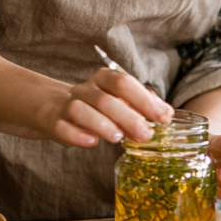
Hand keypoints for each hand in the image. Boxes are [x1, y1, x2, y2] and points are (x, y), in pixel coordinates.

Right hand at [48, 68, 173, 148]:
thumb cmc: (95, 106)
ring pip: (82, 109)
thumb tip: (166, 112)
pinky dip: (78, 135)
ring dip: (103, 124)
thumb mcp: (118, 100)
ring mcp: (68, 104)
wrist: (54, 108)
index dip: (145, 100)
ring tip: (118, 138)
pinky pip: (63, 126)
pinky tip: (92, 142)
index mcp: (104, 78)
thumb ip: (141, 104)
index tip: (163, 118)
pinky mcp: (54, 121)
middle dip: (129, 116)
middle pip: (107, 98)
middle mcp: (86, 88)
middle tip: (145, 134)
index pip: (125, 83)